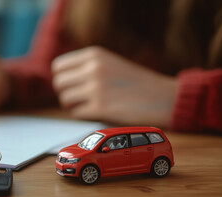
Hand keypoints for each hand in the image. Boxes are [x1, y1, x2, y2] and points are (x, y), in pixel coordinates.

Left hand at [52, 46, 176, 127]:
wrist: (163, 97)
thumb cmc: (135, 83)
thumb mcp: (110, 63)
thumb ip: (86, 67)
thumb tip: (58, 80)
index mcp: (94, 54)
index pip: (58, 67)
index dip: (62, 79)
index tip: (72, 87)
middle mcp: (93, 68)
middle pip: (58, 84)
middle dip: (65, 94)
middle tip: (79, 99)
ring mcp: (96, 88)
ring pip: (64, 100)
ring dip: (73, 106)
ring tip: (89, 106)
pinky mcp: (101, 107)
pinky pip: (75, 113)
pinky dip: (83, 115)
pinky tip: (98, 113)